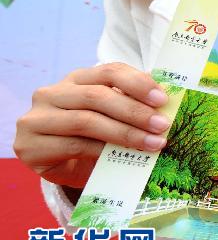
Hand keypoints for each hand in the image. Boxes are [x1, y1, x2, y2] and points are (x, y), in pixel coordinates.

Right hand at [14, 63, 170, 187]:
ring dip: (125, 133)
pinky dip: (103, 151)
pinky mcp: (30, 146)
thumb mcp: (111, 115)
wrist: (62, 168)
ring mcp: (36, 119)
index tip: (163, 99)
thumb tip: (165, 99)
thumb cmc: (93, 137)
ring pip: (86, 121)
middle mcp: (51, 94)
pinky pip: (74, 146)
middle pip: (97, 96)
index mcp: (75, 79)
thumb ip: (130, 103)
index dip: (137, 83)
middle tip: (162, 125)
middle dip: (134, 111)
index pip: (108, 71)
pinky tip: (124, 156)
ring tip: (153, 143)